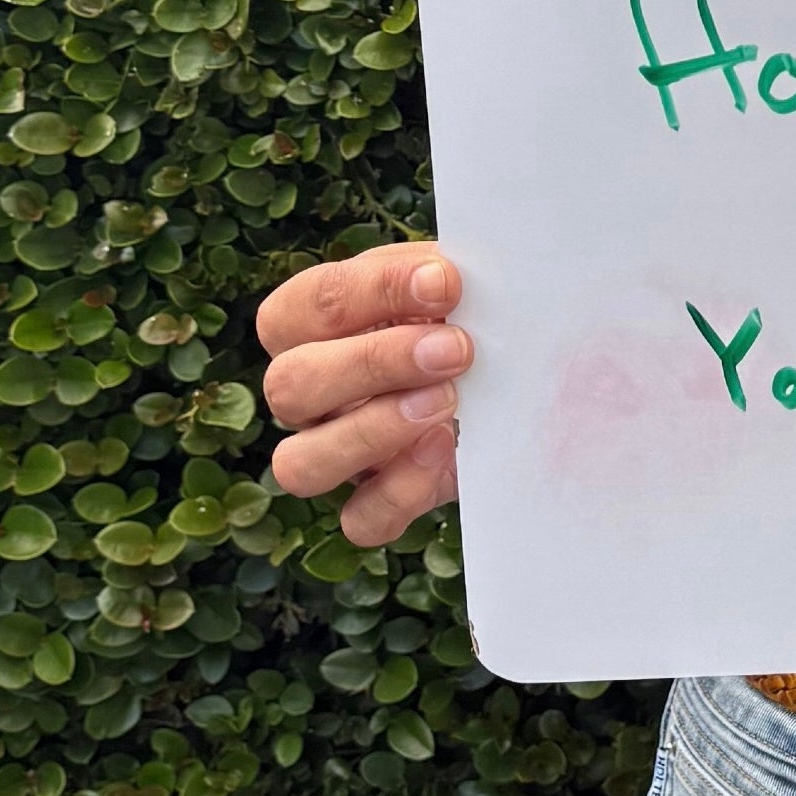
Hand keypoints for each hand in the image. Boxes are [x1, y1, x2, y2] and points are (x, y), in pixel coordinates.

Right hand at [256, 243, 468, 545]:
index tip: (445, 282)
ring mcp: (331, 455)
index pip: (304, 306)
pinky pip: (360, 521)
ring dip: (373, 432)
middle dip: (374, 364)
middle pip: (289, 386)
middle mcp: (306, 394)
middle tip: (455, 348)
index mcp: (310, 326)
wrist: (506, 371)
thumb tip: (447, 278)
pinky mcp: (374, 504)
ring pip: (300, 465)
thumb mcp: (449, 281)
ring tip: (447, 403)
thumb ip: (439, 274)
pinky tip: (447, 449)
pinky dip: (401, 492)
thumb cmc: (461, 312)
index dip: (371, 291)